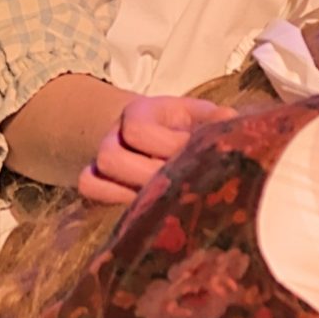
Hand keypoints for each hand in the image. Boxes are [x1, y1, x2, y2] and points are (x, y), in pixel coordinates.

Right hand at [76, 94, 237, 203]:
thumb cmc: (185, 126)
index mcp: (140, 111)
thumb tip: (229, 120)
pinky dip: (111, 200)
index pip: (137, 130)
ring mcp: (100, 158)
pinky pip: (89, 190)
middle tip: (181, 185)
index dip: (166, 146)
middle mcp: (113, 134)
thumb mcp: (201, 116)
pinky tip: (144, 205)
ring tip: (166, 198)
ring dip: (131, 193)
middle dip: (150, 176)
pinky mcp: (95, 181)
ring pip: (94, 178)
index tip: (194, 154)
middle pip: (110, 158)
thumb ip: (214, 119)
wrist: (158, 132)